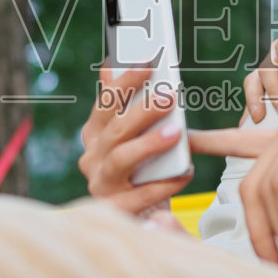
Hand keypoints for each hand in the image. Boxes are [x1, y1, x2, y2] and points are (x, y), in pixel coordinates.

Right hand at [78, 65, 193, 214]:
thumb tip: (110, 66)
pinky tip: (185, 172)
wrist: (138, 214)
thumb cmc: (136, 168)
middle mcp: (92, 159)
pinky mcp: (117, 210)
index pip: (106, 103)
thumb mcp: (129, 135)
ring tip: (177, 132)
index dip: (126, 82)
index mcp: (94, 135)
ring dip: (149, 143)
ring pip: (122, 158)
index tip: (148, 62)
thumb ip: (120, 102)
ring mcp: (102, 185)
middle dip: (142, 110)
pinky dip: (165, 183)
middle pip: (115, 129)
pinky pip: (141, 195)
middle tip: (169, 96)